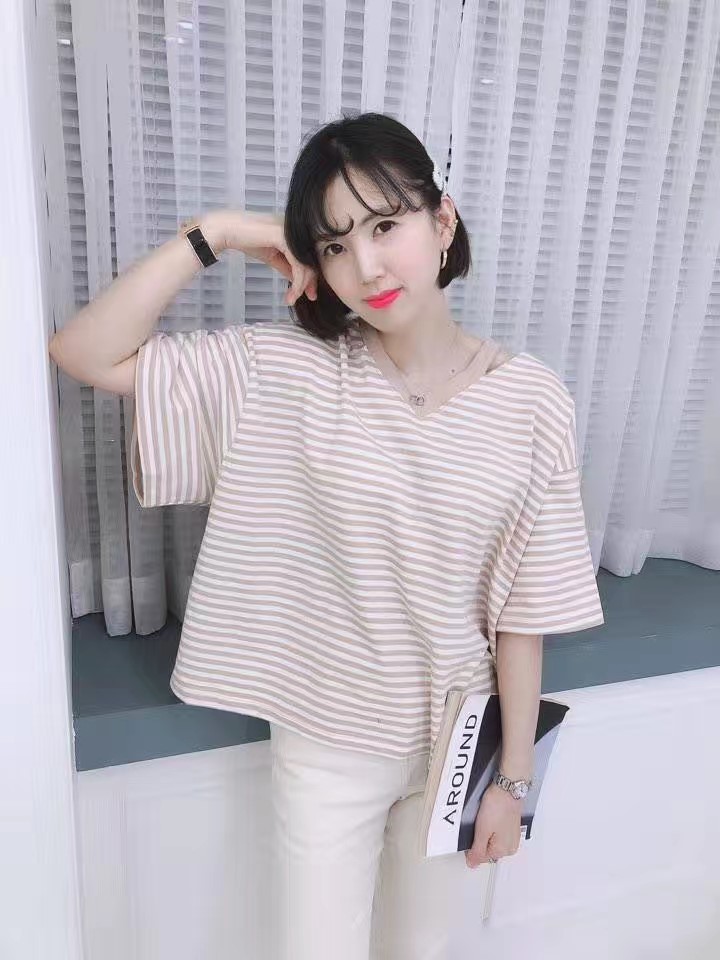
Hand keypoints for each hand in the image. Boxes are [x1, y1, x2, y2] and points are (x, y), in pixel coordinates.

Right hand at [200, 209, 318, 305]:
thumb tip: (300, 280)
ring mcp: (292, 232)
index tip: (310, 293)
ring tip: (291, 299)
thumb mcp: (274, 257)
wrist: (229, 231)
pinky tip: (291, 293)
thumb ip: (288, 266)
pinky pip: (298, 265)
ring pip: (307, 265)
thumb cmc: (248, 240)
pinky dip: (297, 282)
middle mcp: (297, 230)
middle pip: (313, 260)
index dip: (313, 275)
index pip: (312, 256)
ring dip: (301, 286)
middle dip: (311, 282)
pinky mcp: (285, 238)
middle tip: (310, 298)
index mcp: (296, 231)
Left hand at [465, 782, 522, 868]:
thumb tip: (472, 864)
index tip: (471, 833)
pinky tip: (490, 816)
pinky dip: (492, 827)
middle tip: (479, 824)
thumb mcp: (482, 831)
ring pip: (493, 841)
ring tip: (485, 818)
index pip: (481, 858)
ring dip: (486, 833)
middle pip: (488, 850)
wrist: (508, 788)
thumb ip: (477, 851)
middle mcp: (511, 847)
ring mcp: (513, 837)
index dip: (472, 846)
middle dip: (480, 839)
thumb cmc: (497, 807)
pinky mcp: (512, 827)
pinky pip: (498, 832)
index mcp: (503, 851)